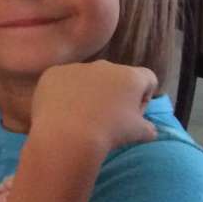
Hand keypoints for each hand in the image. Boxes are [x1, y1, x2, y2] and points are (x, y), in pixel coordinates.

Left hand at [30, 61, 158, 153]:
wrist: (67, 135)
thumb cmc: (109, 133)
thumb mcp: (140, 133)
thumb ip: (149, 127)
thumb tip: (149, 128)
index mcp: (130, 76)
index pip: (147, 78)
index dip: (144, 96)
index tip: (134, 114)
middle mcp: (104, 66)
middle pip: (116, 76)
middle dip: (115, 93)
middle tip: (107, 117)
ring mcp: (76, 67)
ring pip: (88, 78)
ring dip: (88, 92)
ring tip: (81, 116)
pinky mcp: (53, 73)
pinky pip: (63, 81)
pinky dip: (64, 93)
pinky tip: (61, 111)